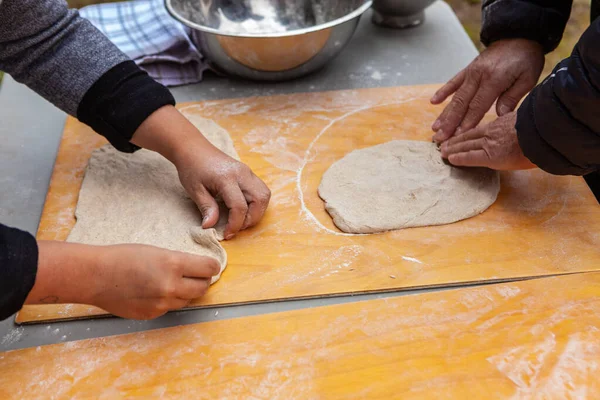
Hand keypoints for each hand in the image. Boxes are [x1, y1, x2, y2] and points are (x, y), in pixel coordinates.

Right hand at [91, 244, 219, 318]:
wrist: (96, 276)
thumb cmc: (123, 257)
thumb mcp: (157, 251)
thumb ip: (179, 262)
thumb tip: (198, 269)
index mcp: (173, 264)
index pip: (209, 268)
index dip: (212, 266)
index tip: (211, 265)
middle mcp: (170, 286)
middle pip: (203, 287)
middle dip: (202, 280)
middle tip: (196, 274)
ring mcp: (162, 303)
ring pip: (188, 299)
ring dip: (186, 292)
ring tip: (173, 282)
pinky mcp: (153, 314)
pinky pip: (171, 308)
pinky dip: (169, 300)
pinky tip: (156, 291)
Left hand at [174, 142, 270, 238]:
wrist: (194, 149)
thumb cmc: (192, 168)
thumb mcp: (195, 190)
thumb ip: (206, 208)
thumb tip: (210, 227)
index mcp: (226, 178)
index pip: (239, 206)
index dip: (235, 224)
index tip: (226, 234)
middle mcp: (242, 173)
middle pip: (260, 199)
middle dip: (252, 219)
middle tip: (237, 227)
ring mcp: (247, 171)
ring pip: (264, 194)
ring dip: (257, 211)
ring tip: (242, 219)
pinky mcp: (248, 172)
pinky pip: (261, 189)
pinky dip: (257, 203)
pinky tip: (244, 208)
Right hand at [431, 39, 543, 142]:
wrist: (519, 34)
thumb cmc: (526, 58)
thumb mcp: (527, 78)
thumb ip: (512, 97)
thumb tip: (499, 115)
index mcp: (494, 79)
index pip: (478, 106)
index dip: (467, 122)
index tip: (458, 136)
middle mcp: (478, 76)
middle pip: (462, 104)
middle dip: (450, 123)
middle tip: (440, 138)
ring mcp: (471, 72)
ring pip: (455, 96)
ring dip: (444, 113)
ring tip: (435, 127)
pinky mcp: (468, 69)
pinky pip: (453, 81)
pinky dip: (443, 91)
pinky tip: (433, 102)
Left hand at [440, 112, 535, 169]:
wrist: (547, 133)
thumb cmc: (544, 128)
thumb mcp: (528, 120)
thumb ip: (518, 124)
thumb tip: (521, 129)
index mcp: (502, 122)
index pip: (480, 129)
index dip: (467, 131)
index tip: (458, 133)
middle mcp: (493, 132)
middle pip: (469, 135)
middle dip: (455, 139)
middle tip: (442, 142)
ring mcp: (491, 143)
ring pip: (466, 145)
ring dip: (453, 148)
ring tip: (442, 151)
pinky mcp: (491, 155)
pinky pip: (471, 156)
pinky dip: (460, 157)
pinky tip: (450, 159)